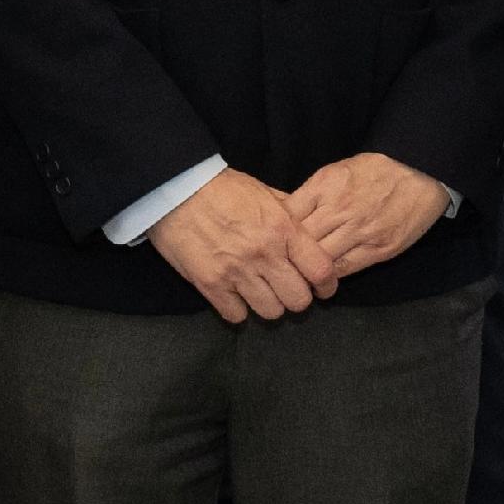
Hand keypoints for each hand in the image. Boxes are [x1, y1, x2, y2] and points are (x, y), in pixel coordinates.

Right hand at [150, 169, 343, 322]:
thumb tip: (309, 232)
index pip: (321, 270)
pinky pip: (236, 315)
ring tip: (260, 292)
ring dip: (268, 305)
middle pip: (298, 300)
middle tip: (287, 289)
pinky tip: (235, 295)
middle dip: (296, 298)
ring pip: (270, 312)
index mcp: (283, 228)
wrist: (177, 188)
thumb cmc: (222, 187)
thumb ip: (290, 215)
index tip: (321, 287)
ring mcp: (236, 271)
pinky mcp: (210, 284)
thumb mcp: (265, 193)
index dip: (326, 285)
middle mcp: (264, 253)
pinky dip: (238, 309)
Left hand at [285, 152, 450, 278]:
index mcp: (326, 185)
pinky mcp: (379, 249)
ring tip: (295, 278)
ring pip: (321, 260)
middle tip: (277, 265)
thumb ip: (312, 193)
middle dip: (286, 255)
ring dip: (306, 271)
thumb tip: (286, 215)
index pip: (288, 215)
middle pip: (301, 241)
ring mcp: (361, 231)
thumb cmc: (376, 170)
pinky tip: (321, 279)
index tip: (269, 240)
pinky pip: (345, 268)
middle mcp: (340, 209)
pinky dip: (330, 275)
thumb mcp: (337, 170)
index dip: (274, 231)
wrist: (421, 172)